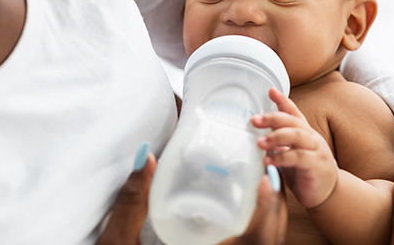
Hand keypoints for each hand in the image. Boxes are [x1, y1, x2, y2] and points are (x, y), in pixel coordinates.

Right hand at [98, 144, 287, 244]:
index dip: (268, 209)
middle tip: (268, 173)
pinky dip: (257, 232)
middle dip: (275, 208)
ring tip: (261, 185)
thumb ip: (132, 203)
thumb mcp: (118, 243)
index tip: (267, 177)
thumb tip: (147, 157)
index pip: (256, 242)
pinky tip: (244, 211)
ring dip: (268, 220)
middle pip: (268, 242)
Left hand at [251, 88, 337, 208]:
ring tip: (259, 142)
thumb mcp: (291, 154)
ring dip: (275, 137)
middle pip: (292, 121)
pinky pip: (298, 157)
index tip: (270, 91)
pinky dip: (281, 157)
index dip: (283, 101)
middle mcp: (312, 138)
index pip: (294, 113)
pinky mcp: (316, 164)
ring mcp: (316, 150)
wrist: (329, 194)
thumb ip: (281, 144)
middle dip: (272, 118)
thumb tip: (261, 135)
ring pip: (295, 136)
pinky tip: (269, 161)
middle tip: (254, 120)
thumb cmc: (306, 173)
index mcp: (305, 133)